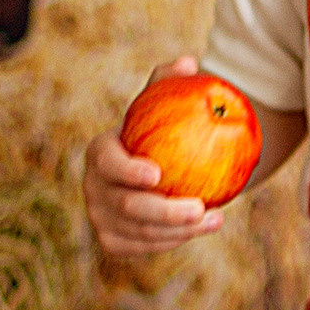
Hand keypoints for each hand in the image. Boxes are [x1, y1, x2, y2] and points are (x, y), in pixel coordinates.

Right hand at [84, 55, 222, 259]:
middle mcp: (93, 187)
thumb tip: (189, 63)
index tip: (159, 174)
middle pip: (126, 206)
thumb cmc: (161, 129)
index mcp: (99, 153)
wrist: (156, 168)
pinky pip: (145, 247)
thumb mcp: (164, 103)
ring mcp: (100, 217)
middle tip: (200, 207)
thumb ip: (171, 81)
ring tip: (215, 219)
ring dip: (179, 231)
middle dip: (164, 211)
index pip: (109, 164)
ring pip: (140, 232)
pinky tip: (203, 229)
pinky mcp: (114, 240)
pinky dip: (174, 241)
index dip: (128, 172)